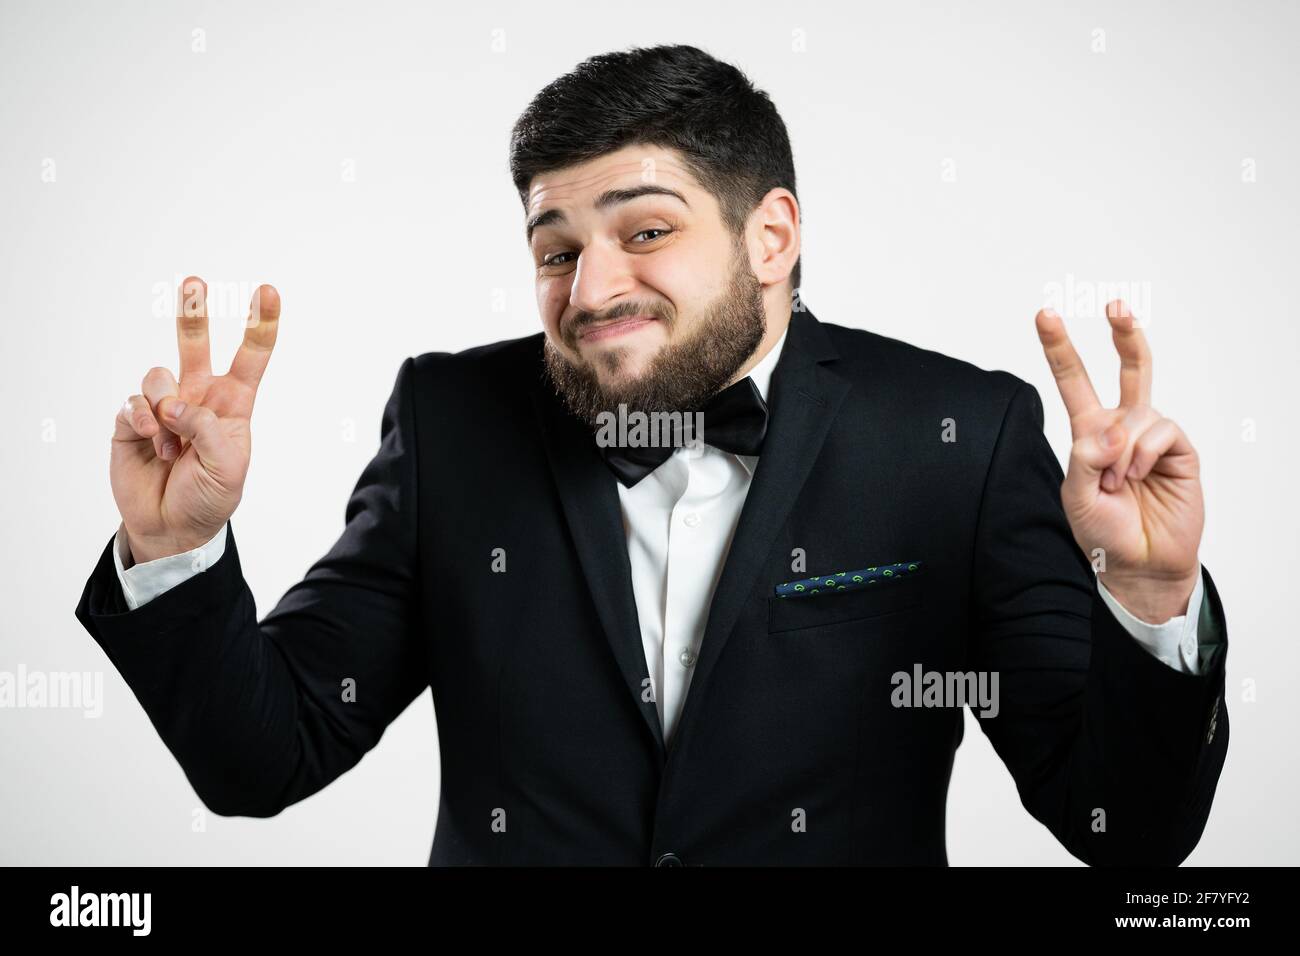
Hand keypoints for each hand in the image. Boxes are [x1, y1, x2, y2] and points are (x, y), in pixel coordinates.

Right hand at [111, 277, 279, 564]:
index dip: (261, 325)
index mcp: (233, 405)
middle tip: (195, 282)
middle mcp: (198, 397)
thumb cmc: (209, 497)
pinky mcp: (133, 418)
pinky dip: (144, 421)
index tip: (269, 291)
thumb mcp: (228, 468)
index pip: (250, 358)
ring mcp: (164, 406)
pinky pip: (135, 401)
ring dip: (164, 409)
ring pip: (158, 376)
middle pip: (194, 345)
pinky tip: (153, 444)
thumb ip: (208, 430)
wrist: (171, 526)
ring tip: (172, 445)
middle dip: (194, 311)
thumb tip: (175, 404)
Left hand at [1035, 300, 1202, 621]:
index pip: (1074, 382)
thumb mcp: (1074, 495)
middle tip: (1114, 305)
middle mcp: (1122, 427)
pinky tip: (1140, 477)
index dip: (1060, 348)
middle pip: (1128, 368)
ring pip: (1137, 409)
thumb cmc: (1103, 531)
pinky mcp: (1179, 450)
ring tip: (1118, 481)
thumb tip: (1113, 429)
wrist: (1139, 563)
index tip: (1045, 315)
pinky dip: (1142, 454)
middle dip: (1123, 333)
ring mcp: (1152, 437)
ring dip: (1122, 447)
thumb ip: (1084, 457)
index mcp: (1090, 432)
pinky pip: (1158, 430)